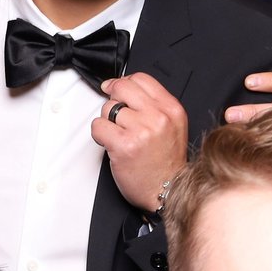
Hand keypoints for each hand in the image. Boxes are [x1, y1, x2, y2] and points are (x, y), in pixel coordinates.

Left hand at [93, 71, 187, 213]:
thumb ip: (154, 105)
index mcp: (171, 109)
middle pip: (122, 88)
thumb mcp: (172, 126)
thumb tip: (124, 88)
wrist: (168, 191)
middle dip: (113, 98)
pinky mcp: (124, 145)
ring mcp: (141, 131)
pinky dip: (100, 135)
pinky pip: (99, 126)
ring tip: (120, 135)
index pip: (141, 79)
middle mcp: (158, 117)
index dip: (123, 83)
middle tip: (113, 112)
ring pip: (108, 108)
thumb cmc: (167, 164)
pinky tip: (111, 144)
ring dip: (108, 122)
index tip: (115, 90)